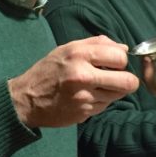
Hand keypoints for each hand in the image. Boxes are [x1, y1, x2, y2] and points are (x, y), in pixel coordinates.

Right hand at [9, 35, 139, 127]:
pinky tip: (87, 96)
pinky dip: (101, 101)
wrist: (27, 99)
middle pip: (127, 81)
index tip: (114, 63)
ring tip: (98, 86)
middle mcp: (83, 75)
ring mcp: (84, 96)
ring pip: (118, 95)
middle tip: (119, 79)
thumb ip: (97, 44)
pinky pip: (105, 105)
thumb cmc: (48, 70)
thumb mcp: (68, 49)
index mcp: (79, 54)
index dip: (121, 60)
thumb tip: (123, 48)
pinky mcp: (84, 112)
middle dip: (128, 80)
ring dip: (113, 91)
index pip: (120, 57)